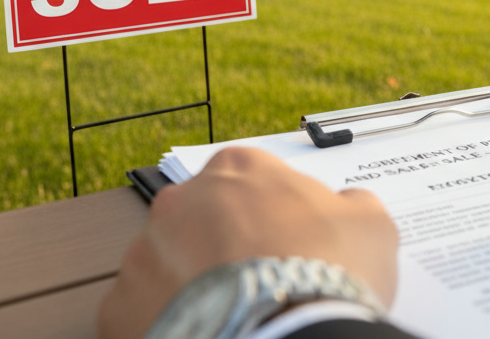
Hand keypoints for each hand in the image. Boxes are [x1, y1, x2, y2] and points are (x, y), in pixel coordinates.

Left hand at [97, 146, 397, 338]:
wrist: (284, 336)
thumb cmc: (326, 272)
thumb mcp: (369, 223)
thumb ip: (350, 203)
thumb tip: (346, 206)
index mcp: (238, 168)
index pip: (248, 176)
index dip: (270, 209)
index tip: (285, 237)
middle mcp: (181, 201)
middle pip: (199, 218)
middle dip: (222, 244)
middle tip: (258, 279)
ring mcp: (144, 254)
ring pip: (166, 265)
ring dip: (191, 284)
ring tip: (232, 313)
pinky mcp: (120, 307)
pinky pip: (140, 311)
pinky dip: (166, 321)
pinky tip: (204, 331)